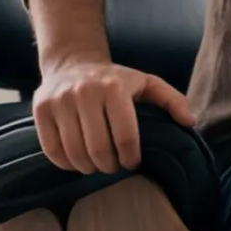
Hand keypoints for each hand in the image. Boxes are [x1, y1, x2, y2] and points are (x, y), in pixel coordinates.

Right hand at [32, 60, 196, 173]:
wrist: (72, 62)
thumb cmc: (116, 80)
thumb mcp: (147, 83)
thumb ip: (172, 100)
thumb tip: (190, 122)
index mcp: (113, 88)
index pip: (125, 137)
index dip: (130, 158)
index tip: (132, 163)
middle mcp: (84, 92)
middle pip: (98, 148)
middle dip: (109, 166)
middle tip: (114, 167)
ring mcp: (59, 100)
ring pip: (74, 152)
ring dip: (88, 167)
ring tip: (97, 166)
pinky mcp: (40, 109)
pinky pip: (52, 148)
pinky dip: (65, 163)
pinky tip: (77, 162)